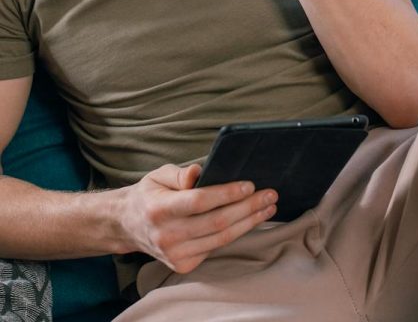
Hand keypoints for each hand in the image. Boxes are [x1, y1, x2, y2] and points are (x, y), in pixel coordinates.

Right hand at [118, 162, 278, 274]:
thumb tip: (200, 172)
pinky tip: (250, 220)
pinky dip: (236, 233)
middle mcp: (166, 235)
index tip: (250, 185)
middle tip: (270, 194)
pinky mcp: (183, 265)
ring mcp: (174, 254)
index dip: (227, 194)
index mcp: (159, 209)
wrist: (128, 226)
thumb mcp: (159, 175)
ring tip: (268, 207)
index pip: (199, 202)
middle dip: (248, 207)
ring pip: (221, 238)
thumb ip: (180, 173)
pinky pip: (216, 247)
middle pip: (217, 222)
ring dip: (250, 222)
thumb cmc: (150, 195)